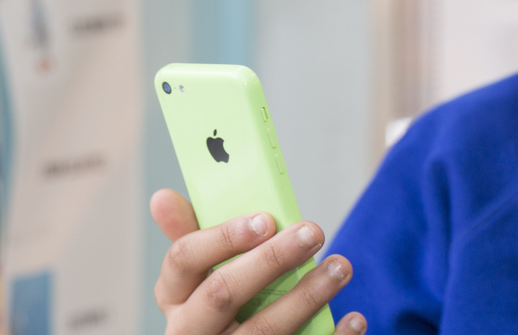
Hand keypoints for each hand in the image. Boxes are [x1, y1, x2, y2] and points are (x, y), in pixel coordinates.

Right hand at [150, 188, 366, 334]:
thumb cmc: (223, 311)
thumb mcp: (198, 281)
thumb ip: (194, 237)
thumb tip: (163, 197)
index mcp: (176, 299)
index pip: (183, 260)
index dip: (223, 237)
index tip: (265, 219)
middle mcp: (193, 332)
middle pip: (222, 294)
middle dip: (270, 259)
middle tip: (313, 232)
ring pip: (263, 331)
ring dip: (307, 296)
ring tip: (340, 267)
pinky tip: (354, 319)